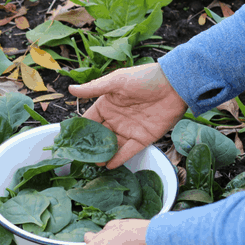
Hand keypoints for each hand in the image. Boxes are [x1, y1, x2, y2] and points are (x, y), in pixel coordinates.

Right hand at [70, 63, 187, 168]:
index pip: (90, 119)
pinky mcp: (143, 138)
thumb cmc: (144, 78)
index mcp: (107, 104)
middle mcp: (116, 118)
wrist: (174, 85)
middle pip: (100, 135)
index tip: (69, 140)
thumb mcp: (116, 81)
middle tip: (80, 157)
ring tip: (93, 163)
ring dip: (104, 154)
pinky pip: (129, 151)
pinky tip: (109, 165)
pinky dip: (120, 158)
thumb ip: (94, 89)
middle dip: (90, 146)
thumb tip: (71, 89)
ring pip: (113, 145)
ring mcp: (129, 129)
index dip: (80, 129)